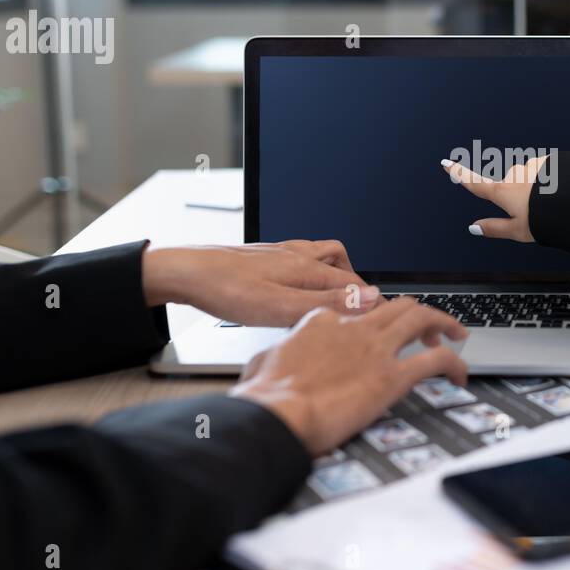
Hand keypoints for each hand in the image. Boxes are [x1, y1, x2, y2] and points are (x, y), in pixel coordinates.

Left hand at [142, 240, 379, 326]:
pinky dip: (309, 270)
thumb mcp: (280, 306)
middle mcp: (297, 255)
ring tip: (335, 295)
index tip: (384, 316)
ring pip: (321, 255)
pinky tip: (296, 287)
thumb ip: (326, 303)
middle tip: (360, 310)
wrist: (185, 273)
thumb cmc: (226, 291)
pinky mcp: (263, 257)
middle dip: (356, 285)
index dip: (372, 301)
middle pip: (342, 264)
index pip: (354, 283)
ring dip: (334, 272)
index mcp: (306, 267)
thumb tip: (368, 298)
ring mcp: (279, 253)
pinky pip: (299, 258)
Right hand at [231, 298, 468, 454]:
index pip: (355, 312)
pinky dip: (454, 363)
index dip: (372, 321)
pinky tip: (460, 374)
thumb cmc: (266, 396)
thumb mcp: (262, 363)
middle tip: (431, 327)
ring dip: (444, 323)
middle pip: (396, 306)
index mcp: (321, 321)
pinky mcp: (392, 376)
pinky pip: (435, 361)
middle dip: (417, 313)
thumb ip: (276, 355)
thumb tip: (271, 361)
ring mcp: (375, 350)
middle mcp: (353, 328)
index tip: (377, 335)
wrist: (277, 413)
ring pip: (421, 319)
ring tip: (457, 334)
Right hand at [440, 155, 547, 241]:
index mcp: (504, 192)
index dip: (460, 175)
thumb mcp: (519, 231)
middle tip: (536, 213)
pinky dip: (549, 182)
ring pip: (528, 179)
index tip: (447, 164)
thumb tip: (474, 227)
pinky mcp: (550, 162)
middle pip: (509, 185)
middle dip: (518, 196)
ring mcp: (533, 166)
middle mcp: (515, 175)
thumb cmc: (549, 219)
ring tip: (553, 204)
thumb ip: (495, 228)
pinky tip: (561, 193)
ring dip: (536, 189)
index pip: (476, 184)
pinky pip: (545, 172)